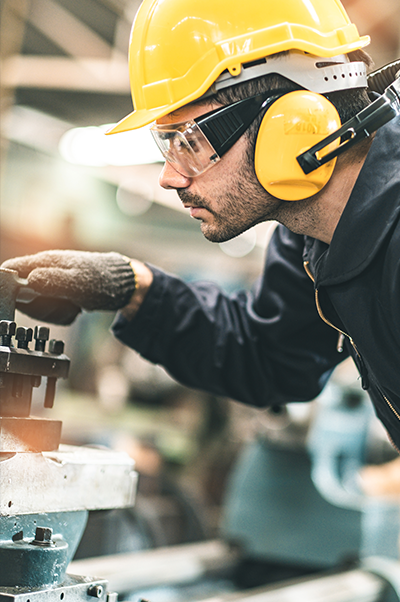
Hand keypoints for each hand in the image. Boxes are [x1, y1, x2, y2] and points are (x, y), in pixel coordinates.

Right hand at [2, 250, 135, 324]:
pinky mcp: (58, 294)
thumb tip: (29, 279)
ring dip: (52, 311)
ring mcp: (51, 282)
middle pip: (20, 293)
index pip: (10, 270)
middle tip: (61, 304)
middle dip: (38, 306)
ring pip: (35, 304)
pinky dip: (61, 314)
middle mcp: (44, 270)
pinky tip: (75, 308)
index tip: (23, 300)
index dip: (8, 287)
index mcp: (44, 261)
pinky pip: (50, 310)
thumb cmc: (102, 280)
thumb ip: (52, 280)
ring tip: (72, 306)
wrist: (122, 284)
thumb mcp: (77, 283)